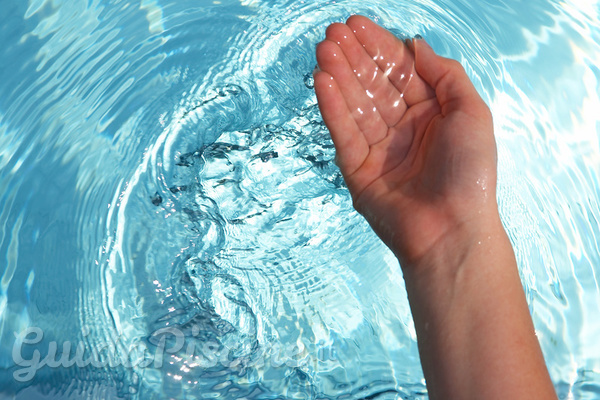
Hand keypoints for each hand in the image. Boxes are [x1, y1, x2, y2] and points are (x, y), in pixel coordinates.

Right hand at [314, 16, 497, 265]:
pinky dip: (333, 108)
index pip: (399, 72)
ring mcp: (378, 149)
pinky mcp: (358, 170)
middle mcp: (402, 128)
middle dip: (353, 57)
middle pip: (372, 85)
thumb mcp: (472, 112)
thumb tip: (414, 44)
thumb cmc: (471, 173)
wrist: (453, 229)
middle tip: (332, 33)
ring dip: (339, 76)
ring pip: (355, 105)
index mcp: (429, 113)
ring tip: (323, 50)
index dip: (378, 47)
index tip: (355, 25)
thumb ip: (445, 74)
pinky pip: (344, 134)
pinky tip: (323, 82)